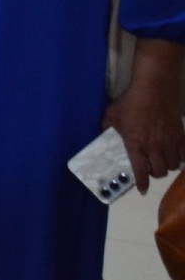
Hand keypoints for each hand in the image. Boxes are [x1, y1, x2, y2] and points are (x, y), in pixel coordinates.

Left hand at [102, 39, 184, 192]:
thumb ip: (107, 128)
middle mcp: (154, 148)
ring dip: (167, 166)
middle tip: (150, 168)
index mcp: (136, 144)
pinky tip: (174, 154)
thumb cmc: (131, 102)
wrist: (154, 89)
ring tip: (161, 160)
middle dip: (154, 173)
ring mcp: (169, 143)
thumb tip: (103, 135)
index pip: (140, 171)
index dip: (141, 183)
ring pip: (172, 166)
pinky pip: (184, 157)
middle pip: (159, 172)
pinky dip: (180, 158)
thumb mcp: (112, 115)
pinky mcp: (181, 137)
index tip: (142, 190)